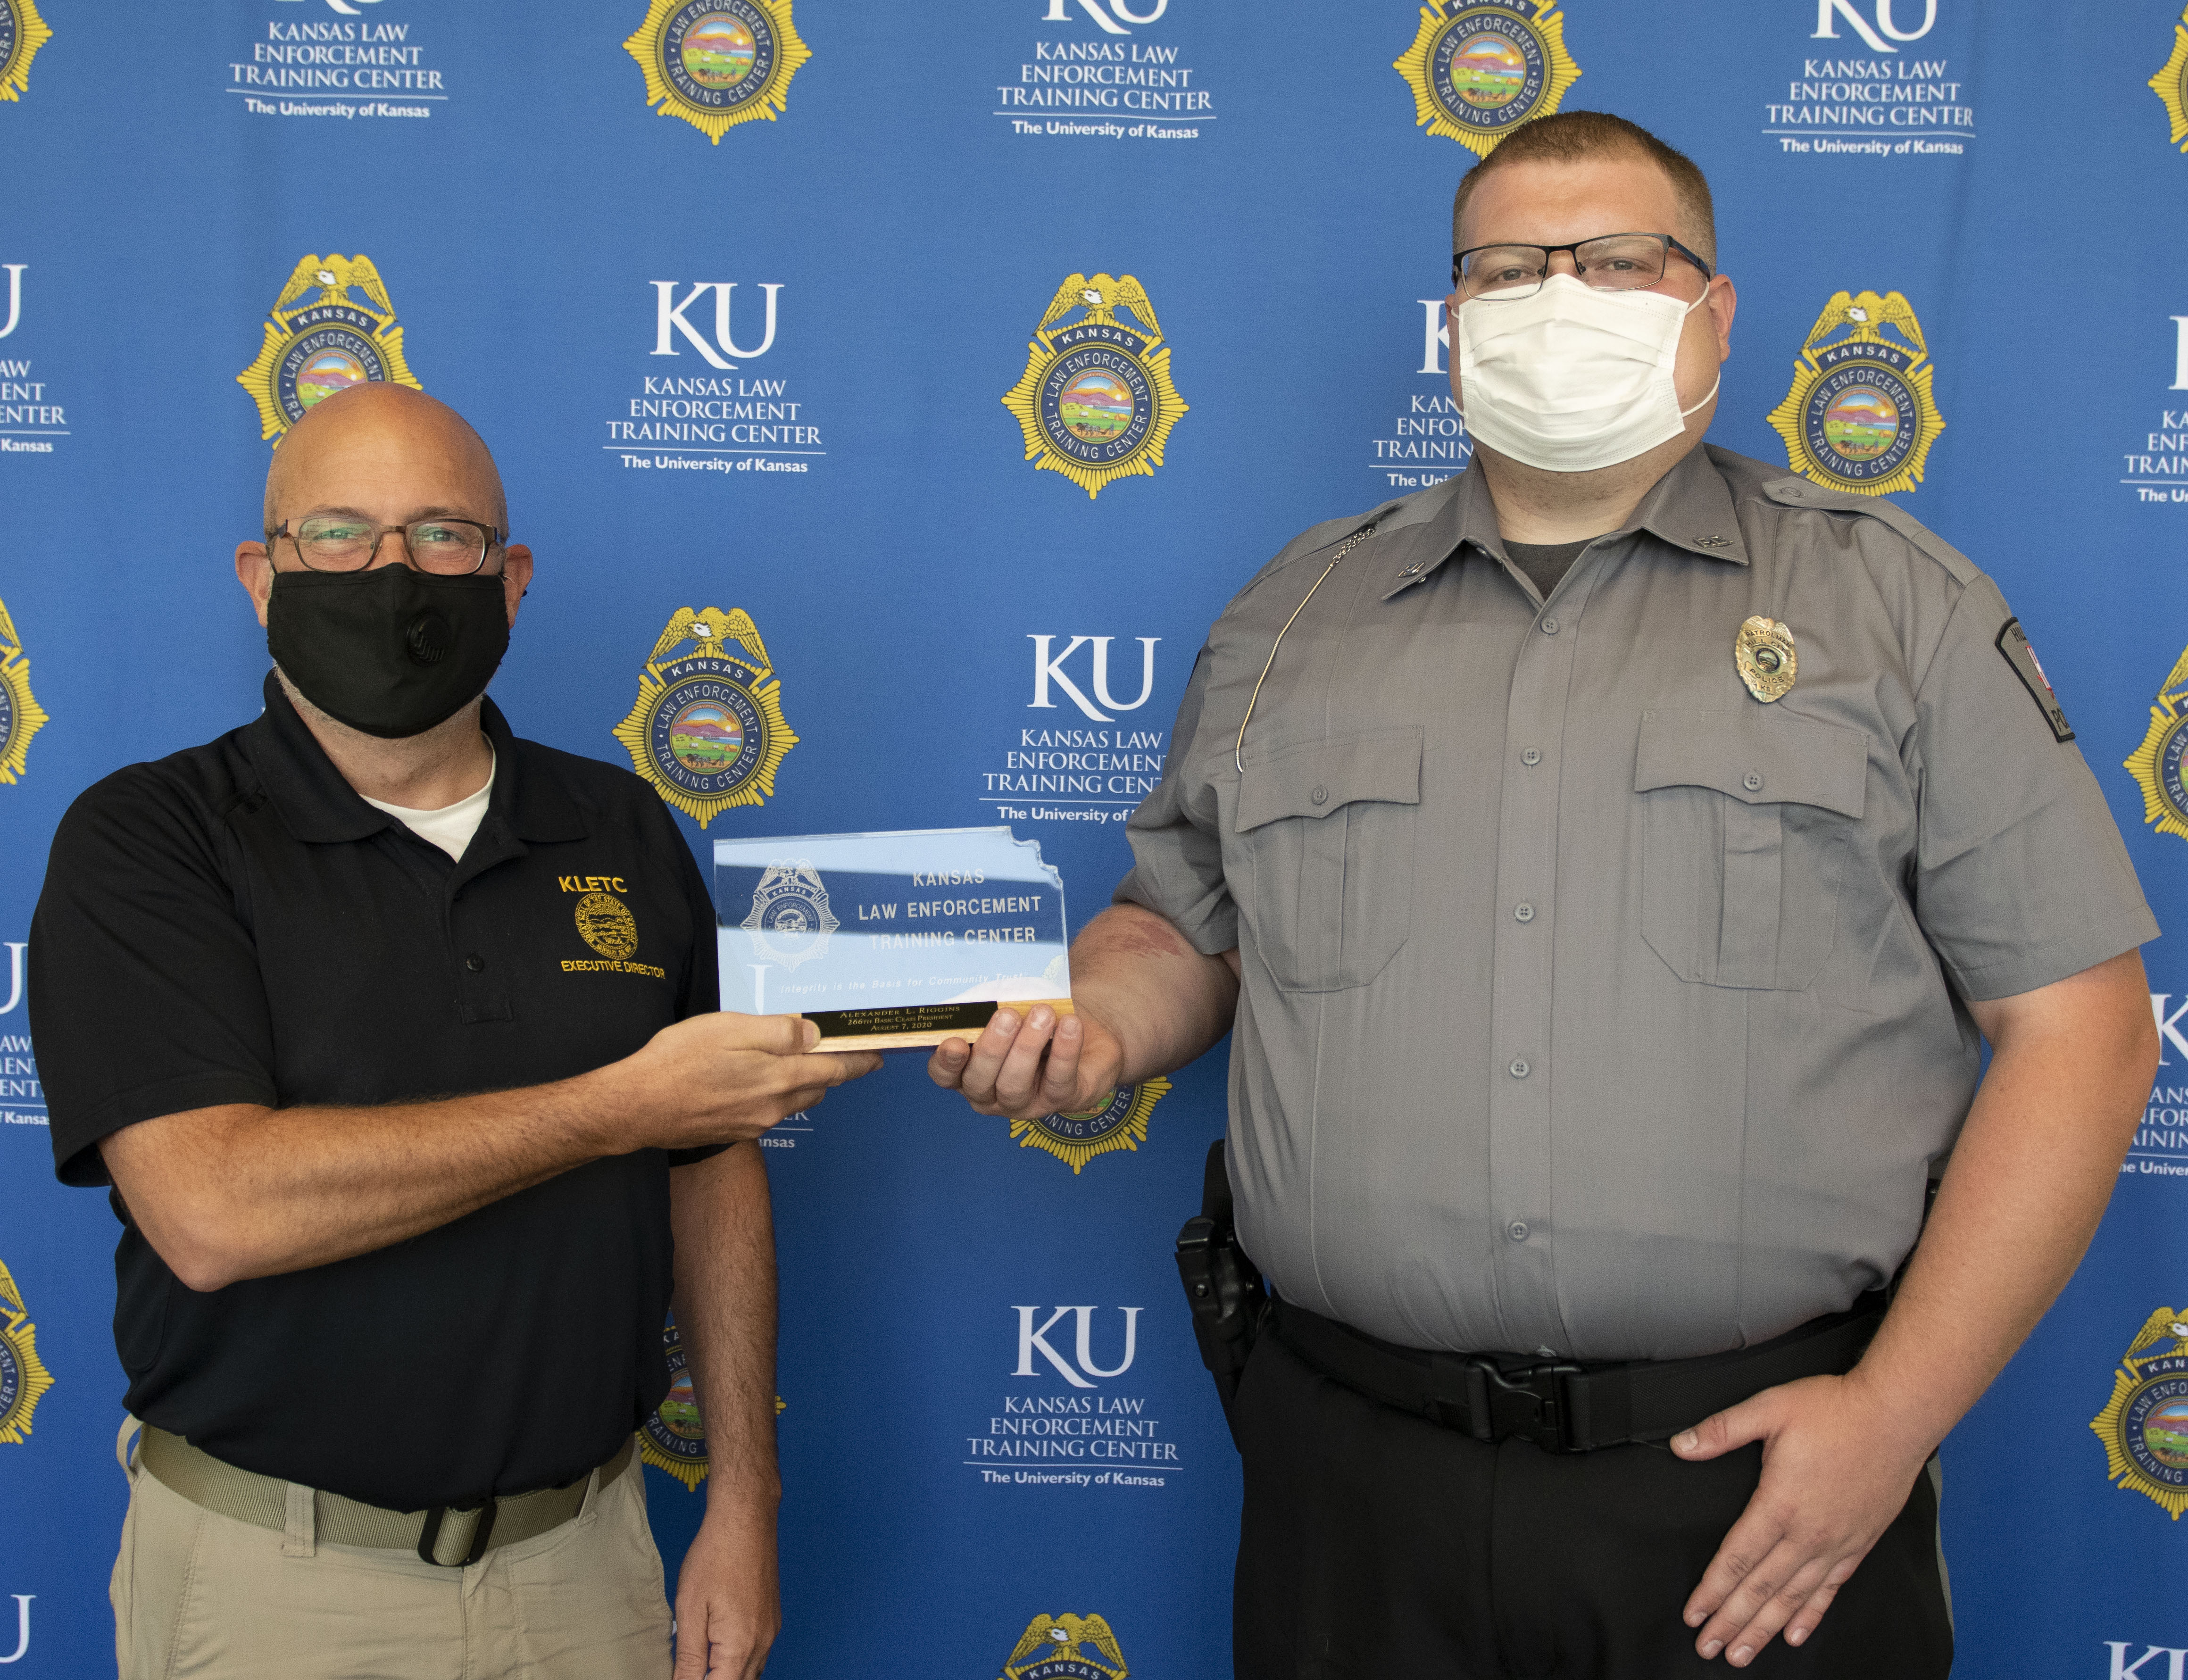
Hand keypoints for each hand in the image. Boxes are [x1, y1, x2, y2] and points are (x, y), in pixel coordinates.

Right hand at [608, 1014, 880, 1151]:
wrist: (636, 1107)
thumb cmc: (678, 1061)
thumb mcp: (729, 1029)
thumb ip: (778, 1032)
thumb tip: (814, 1034)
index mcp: (778, 1078)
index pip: (834, 1069)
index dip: (859, 1061)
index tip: (878, 1056)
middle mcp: (773, 1107)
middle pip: (818, 1087)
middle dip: (833, 1070)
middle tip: (842, 1054)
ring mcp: (754, 1123)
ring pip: (794, 1101)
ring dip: (803, 1083)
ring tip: (797, 1063)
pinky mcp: (735, 1132)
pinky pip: (768, 1112)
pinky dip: (774, 1095)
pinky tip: (755, 1081)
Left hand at [672, 1497, 779, 1679]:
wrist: (745, 1519)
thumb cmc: (715, 1557)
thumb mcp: (690, 1609)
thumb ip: (688, 1657)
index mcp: (740, 1646)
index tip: (681, 1675)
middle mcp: (762, 1644)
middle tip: (688, 1670)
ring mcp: (771, 1631)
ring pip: (751, 1673)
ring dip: (727, 1675)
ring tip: (701, 1664)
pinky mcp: (772, 1619)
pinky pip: (758, 1655)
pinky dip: (739, 1663)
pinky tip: (719, 1651)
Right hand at [926, 1004, 1123, 1120]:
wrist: (1080, 1033)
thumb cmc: (1032, 1020)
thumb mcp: (1010, 1011)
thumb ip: (992, 1007)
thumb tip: (987, 990)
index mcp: (968, 1071)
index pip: (945, 1075)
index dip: (946, 1062)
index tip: (954, 1042)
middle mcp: (990, 1095)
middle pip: (978, 1081)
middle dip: (991, 1048)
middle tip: (1007, 1016)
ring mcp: (1024, 1103)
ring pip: (1015, 1085)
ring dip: (1027, 1048)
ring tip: (1041, 1014)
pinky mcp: (1060, 1100)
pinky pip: (1059, 1080)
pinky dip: (1065, 1050)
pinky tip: (1070, 1024)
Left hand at [1672, 1373, 1932, 1664]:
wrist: (1895, 1414)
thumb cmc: (1833, 1410)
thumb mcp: (1768, 1408)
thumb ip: (1722, 1430)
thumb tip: (1680, 1445)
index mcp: (1779, 1504)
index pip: (1736, 1558)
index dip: (1712, 1590)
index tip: (1693, 1614)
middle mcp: (1808, 1533)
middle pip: (1760, 1588)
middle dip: (1731, 1621)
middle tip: (1707, 1648)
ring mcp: (1836, 1543)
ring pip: (1792, 1598)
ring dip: (1765, 1628)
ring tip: (1742, 1653)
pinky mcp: (1859, 1543)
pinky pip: (1829, 1589)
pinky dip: (1810, 1614)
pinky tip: (1794, 1634)